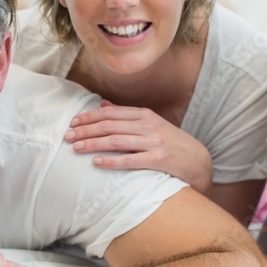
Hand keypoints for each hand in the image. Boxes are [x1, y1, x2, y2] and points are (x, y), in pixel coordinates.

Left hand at [64, 100, 212, 189]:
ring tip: (76, 148)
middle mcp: (148, 126)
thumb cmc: (171, 143)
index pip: (111, 113)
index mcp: (144, 115)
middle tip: (67, 137)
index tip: (73, 123)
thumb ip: (127, 115)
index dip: (89, 117)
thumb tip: (103, 104)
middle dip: (86, 130)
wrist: (199, 161)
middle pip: (109, 125)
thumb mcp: (151, 124)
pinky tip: (96, 162)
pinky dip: (111, 160)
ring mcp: (154, 142)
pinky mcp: (159, 159)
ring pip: (116, 140)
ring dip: (93, 143)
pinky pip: (130, 159)